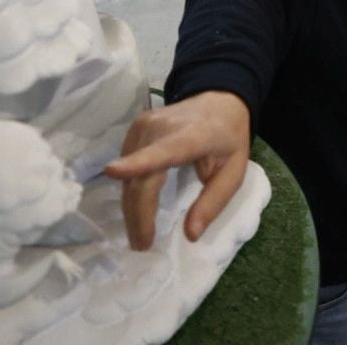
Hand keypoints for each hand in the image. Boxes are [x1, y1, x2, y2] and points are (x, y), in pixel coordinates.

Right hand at [104, 90, 250, 250]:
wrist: (220, 101)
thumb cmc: (228, 139)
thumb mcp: (234, 172)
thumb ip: (213, 202)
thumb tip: (190, 235)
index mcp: (192, 136)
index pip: (163, 151)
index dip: (137, 163)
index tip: (112, 171)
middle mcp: (162, 127)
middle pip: (140, 177)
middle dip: (138, 215)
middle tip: (142, 245)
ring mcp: (144, 125)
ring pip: (130, 176)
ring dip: (132, 207)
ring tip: (142, 234)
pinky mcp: (135, 128)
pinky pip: (128, 167)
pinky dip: (132, 190)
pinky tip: (141, 207)